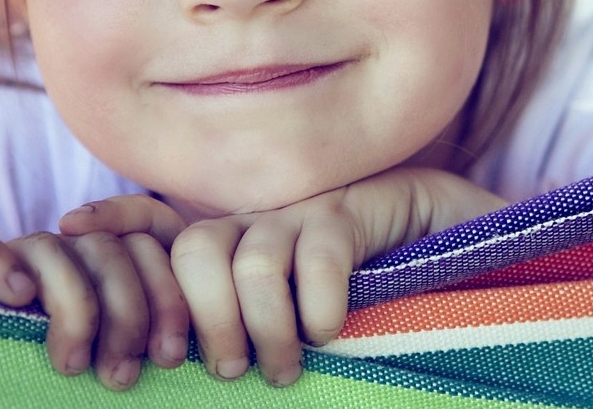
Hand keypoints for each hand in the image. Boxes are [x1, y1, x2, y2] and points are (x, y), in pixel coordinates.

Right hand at [0, 194, 188, 390]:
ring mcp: (15, 255)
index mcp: (110, 266)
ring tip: (70, 364)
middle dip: (125, 314)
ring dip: (72, 306)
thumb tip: (177, 358)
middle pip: (108, 249)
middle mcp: (66, 250)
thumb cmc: (57, 390)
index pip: (149, 249)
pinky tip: (18, 296)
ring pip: (52, 248)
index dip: (166, 298)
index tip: (167, 356)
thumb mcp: (109, 364)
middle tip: (119, 376)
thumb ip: (138, 348)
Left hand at [155, 167, 504, 386]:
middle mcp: (268, 223)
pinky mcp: (360, 208)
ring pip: (252, 258)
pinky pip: (321, 251)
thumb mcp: (304, 326)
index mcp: (242, 248)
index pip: (167, 248)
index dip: (142, 271)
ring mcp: (312, 212)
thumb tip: (216, 384)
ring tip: (287, 369)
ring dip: (265, 326)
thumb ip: (261, 339)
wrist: (463, 239)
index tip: (129, 309)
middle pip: (195, 251)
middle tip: (235, 372)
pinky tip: (332, 330)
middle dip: (205, 319)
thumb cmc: (379, 299)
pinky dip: (319, 302)